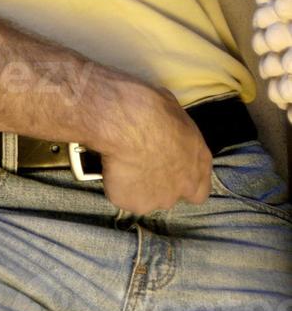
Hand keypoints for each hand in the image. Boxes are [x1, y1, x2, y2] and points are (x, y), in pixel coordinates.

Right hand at [98, 80, 212, 213]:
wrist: (124, 123)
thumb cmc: (152, 107)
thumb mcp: (172, 109)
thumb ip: (175, 131)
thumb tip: (166, 129)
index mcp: (199, 162)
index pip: (200, 189)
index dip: (184, 180)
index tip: (169, 168)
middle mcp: (183, 186)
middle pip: (172, 194)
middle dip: (158, 183)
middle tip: (141, 162)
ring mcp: (157, 199)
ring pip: (146, 197)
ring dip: (137, 185)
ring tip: (122, 162)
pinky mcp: (131, 203)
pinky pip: (122, 195)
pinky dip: (116, 185)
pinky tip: (111, 166)